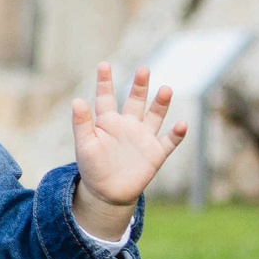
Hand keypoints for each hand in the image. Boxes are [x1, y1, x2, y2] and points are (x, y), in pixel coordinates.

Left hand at [70, 64, 187, 239]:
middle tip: (144, 69)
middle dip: (140, 86)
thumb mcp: (84, 145)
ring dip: (161, 104)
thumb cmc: (92, 168)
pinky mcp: (155, 153)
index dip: (105, 82)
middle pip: (135, 101)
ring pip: (154, 116)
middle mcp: (128, 125)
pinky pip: (169, 141)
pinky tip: (182, 124)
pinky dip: (176, 134)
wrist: (108, 193)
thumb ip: (82, 124)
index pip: (107, 97)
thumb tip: (77, 100)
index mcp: (108, 122)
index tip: (104, 65)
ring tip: (166, 89)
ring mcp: (143, 138)